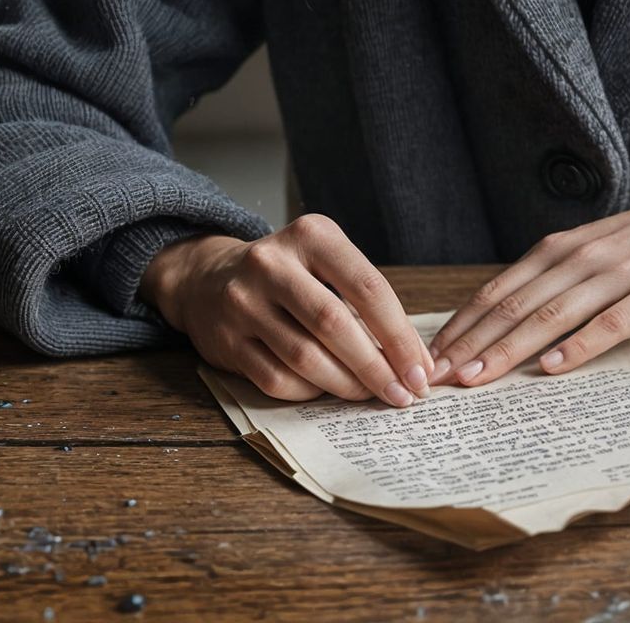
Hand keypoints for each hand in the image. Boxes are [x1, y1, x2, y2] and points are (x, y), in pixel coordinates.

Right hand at [139, 216, 434, 407]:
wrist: (208, 278)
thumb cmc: (288, 274)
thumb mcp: (324, 261)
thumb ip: (362, 299)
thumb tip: (410, 357)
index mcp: (311, 235)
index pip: (367, 286)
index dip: (399, 333)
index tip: (421, 367)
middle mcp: (273, 263)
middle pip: (336, 324)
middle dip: (377, 365)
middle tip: (405, 393)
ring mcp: (243, 301)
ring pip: (306, 357)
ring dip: (347, 384)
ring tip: (372, 396)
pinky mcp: (226, 340)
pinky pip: (276, 379)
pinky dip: (310, 391)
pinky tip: (329, 391)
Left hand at [426, 176, 629, 387]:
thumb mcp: (594, 248)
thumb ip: (554, 277)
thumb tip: (505, 317)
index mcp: (561, 248)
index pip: (499, 291)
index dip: (463, 325)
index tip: (430, 358)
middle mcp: (579, 258)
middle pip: (514, 306)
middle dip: (470, 346)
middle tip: (436, 380)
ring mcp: (615, 275)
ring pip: (551, 317)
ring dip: (508, 351)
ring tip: (477, 380)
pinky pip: (609, 324)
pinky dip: (578, 347)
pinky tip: (554, 368)